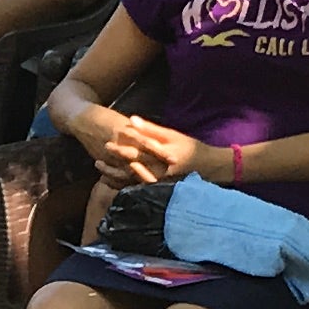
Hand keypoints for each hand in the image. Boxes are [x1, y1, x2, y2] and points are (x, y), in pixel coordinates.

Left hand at [83, 110, 201, 185]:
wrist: (209, 167)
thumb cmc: (190, 148)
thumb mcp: (173, 135)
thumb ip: (151, 129)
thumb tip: (130, 119)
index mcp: (165, 154)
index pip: (140, 151)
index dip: (122, 148)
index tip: (107, 143)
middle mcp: (162, 170)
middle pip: (134, 166)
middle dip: (115, 162)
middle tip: (98, 157)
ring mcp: (160, 182)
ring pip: (133, 180)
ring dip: (115, 175)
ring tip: (100, 169)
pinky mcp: (159, 189)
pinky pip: (137, 188)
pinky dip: (123, 184)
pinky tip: (110, 181)